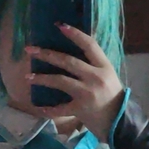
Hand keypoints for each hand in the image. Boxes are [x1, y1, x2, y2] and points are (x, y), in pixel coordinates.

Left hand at [25, 26, 124, 141]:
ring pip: (60, 81)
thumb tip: (74, 49)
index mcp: (104, 67)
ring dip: (42, 78)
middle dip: (47, 54)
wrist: (119, 122)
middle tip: (30, 50)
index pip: (89, 45)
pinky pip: (60, 108)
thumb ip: (94, 64)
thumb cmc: (112, 97)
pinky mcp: (80, 109)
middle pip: (68, 61)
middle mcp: (95, 78)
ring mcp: (87, 93)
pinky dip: (49, 109)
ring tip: (28, 77)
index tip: (59, 25)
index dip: (74, 34)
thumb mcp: (108, 76)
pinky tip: (39, 108)